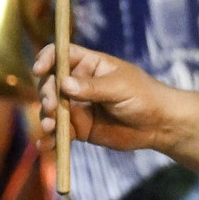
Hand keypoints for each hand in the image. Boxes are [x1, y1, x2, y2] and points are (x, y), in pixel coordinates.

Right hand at [34, 42, 180, 152]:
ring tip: (50, 127)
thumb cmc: (144, 96)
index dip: (47, 59)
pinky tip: (46, 145)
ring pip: (50, 109)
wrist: (158, 125)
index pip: (60, 54)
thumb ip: (93, 87)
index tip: (40, 70)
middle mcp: (78, 84)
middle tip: (52, 106)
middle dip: (47, 94)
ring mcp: (76, 106)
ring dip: (46, 118)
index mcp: (89, 64)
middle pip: (50, 83)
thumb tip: (64, 84)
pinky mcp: (78, 128)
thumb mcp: (120, 88)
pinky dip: (50, 139)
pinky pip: (58, 132)